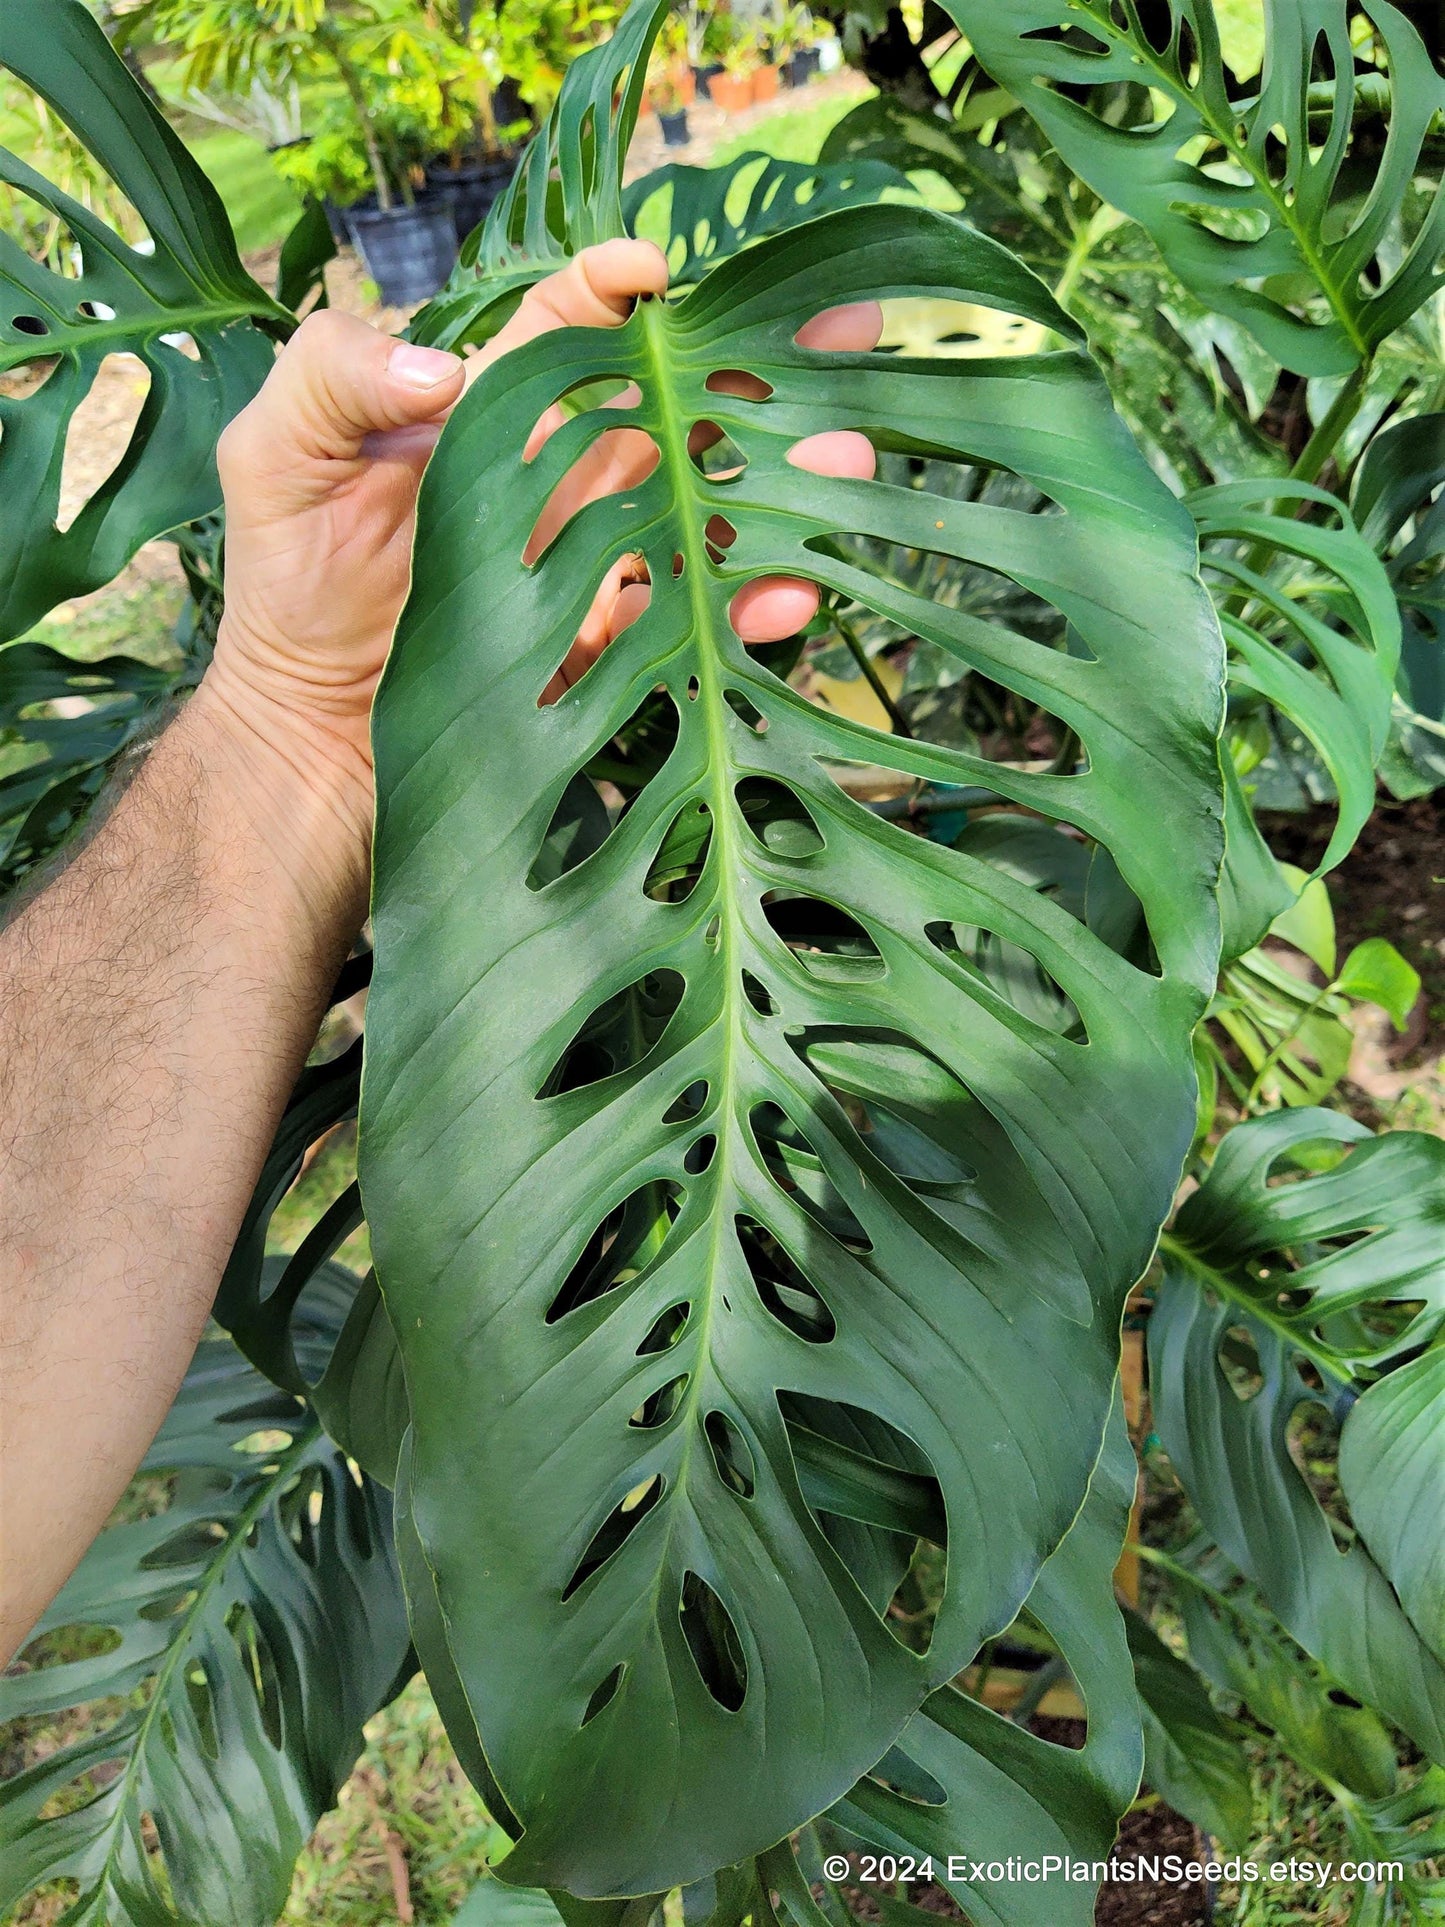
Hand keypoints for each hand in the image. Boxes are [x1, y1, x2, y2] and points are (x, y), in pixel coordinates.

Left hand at [204, 239, 879, 865]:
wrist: (312, 736)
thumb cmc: (290, 591)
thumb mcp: (275, 458)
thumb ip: (335, 378)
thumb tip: (445, 366)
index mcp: (490, 411)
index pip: (572, 327)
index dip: (620, 291)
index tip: (659, 273)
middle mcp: (559, 474)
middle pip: (674, 401)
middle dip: (757, 363)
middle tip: (845, 333)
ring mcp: (596, 559)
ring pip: (708, 501)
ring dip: (783, 477)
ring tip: (848, 455)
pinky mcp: (614, 643)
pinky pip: (696, 613)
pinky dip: (749, 603)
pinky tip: (792, 590)